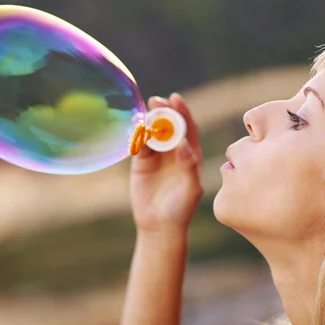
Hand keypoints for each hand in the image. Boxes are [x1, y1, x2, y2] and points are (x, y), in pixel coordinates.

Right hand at [130, 93, 203, 232]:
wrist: (159, 226)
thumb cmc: (181, 209)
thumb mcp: (191, 189)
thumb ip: (189, 166)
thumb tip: (182, 143)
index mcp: (190, 154)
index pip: (188, 127)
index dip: (183, 111)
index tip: (176, 99)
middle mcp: (174, 151)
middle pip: (169, 124)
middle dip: (164, 110)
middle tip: (156, 100)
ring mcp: (157, 156)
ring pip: (153, 132)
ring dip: (148, 119)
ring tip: (144, 112)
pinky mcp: (141, 163)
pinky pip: (138, 144)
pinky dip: (136, 135)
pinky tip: (134, 129)